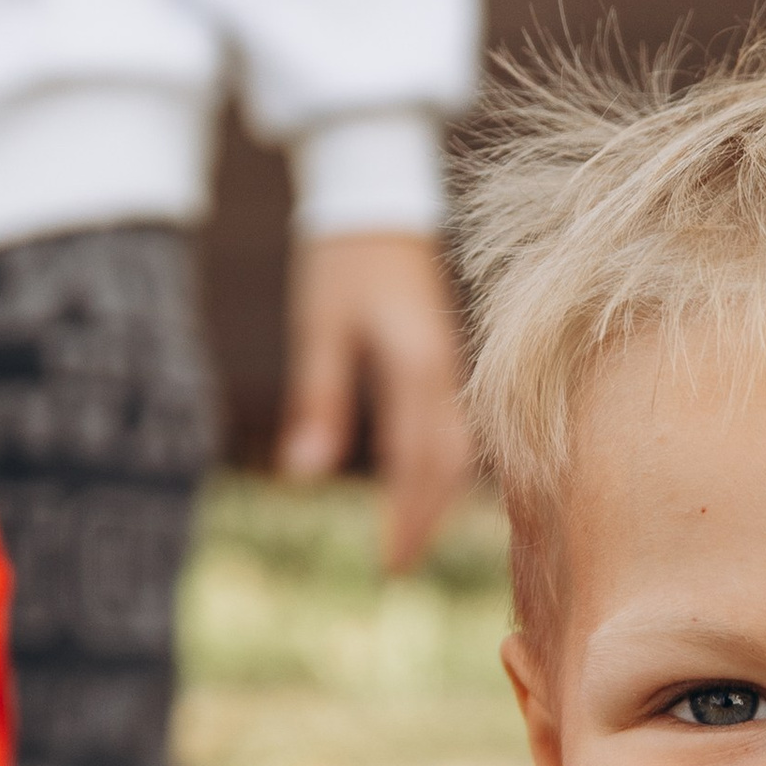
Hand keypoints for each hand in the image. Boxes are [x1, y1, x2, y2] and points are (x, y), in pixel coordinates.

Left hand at [278, 230, 472, 572]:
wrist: (376, 197)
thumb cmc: (339, 260)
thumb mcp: (318, 329)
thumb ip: (316, 403)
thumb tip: (302, 476)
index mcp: (416, 367)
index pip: (416, 463)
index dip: (405, 519)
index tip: (387, 567)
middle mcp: (447, 374)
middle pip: (449, 468)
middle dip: (426, 520)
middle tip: (399, 569)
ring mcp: (456, 368)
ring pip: (463, 453)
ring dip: (441, 500)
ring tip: (415, 540)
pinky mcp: (452, 362)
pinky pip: (463, 431)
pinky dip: (449, 470)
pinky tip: (432, 490)